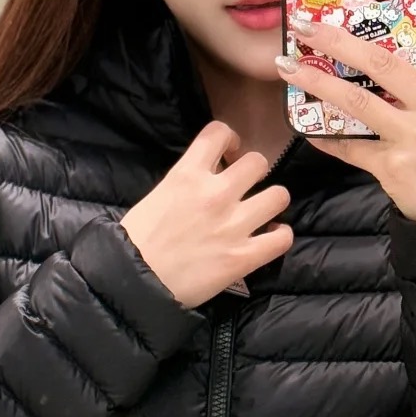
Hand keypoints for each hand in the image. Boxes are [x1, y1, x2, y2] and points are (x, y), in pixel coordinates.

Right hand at [120, 121, 294, 307]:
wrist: (133, 283)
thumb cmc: (134, 242)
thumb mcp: (155, 197)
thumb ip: (183, 185)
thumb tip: (199, 185)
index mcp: (187, 175)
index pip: (219, 133)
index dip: (230, 139)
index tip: (229, 153)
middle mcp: (216, 194)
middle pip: (258, 162)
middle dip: (255, 171)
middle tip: (246, 186)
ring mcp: (234, 225)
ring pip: (279, 196)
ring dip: (273, 201)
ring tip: (263, 212)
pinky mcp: (243, 257)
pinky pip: (282, 239)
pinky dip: (280, 236)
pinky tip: (271, 238)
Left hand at [275, 0, 415, 225]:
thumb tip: (378, 53)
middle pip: (383, 62)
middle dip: (337, 40)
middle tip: (305, 23)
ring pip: (358, 103)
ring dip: (316, 83)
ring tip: (287, 66)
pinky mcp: (397, 169)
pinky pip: (351, 148)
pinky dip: (327, 137)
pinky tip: (307, 127)